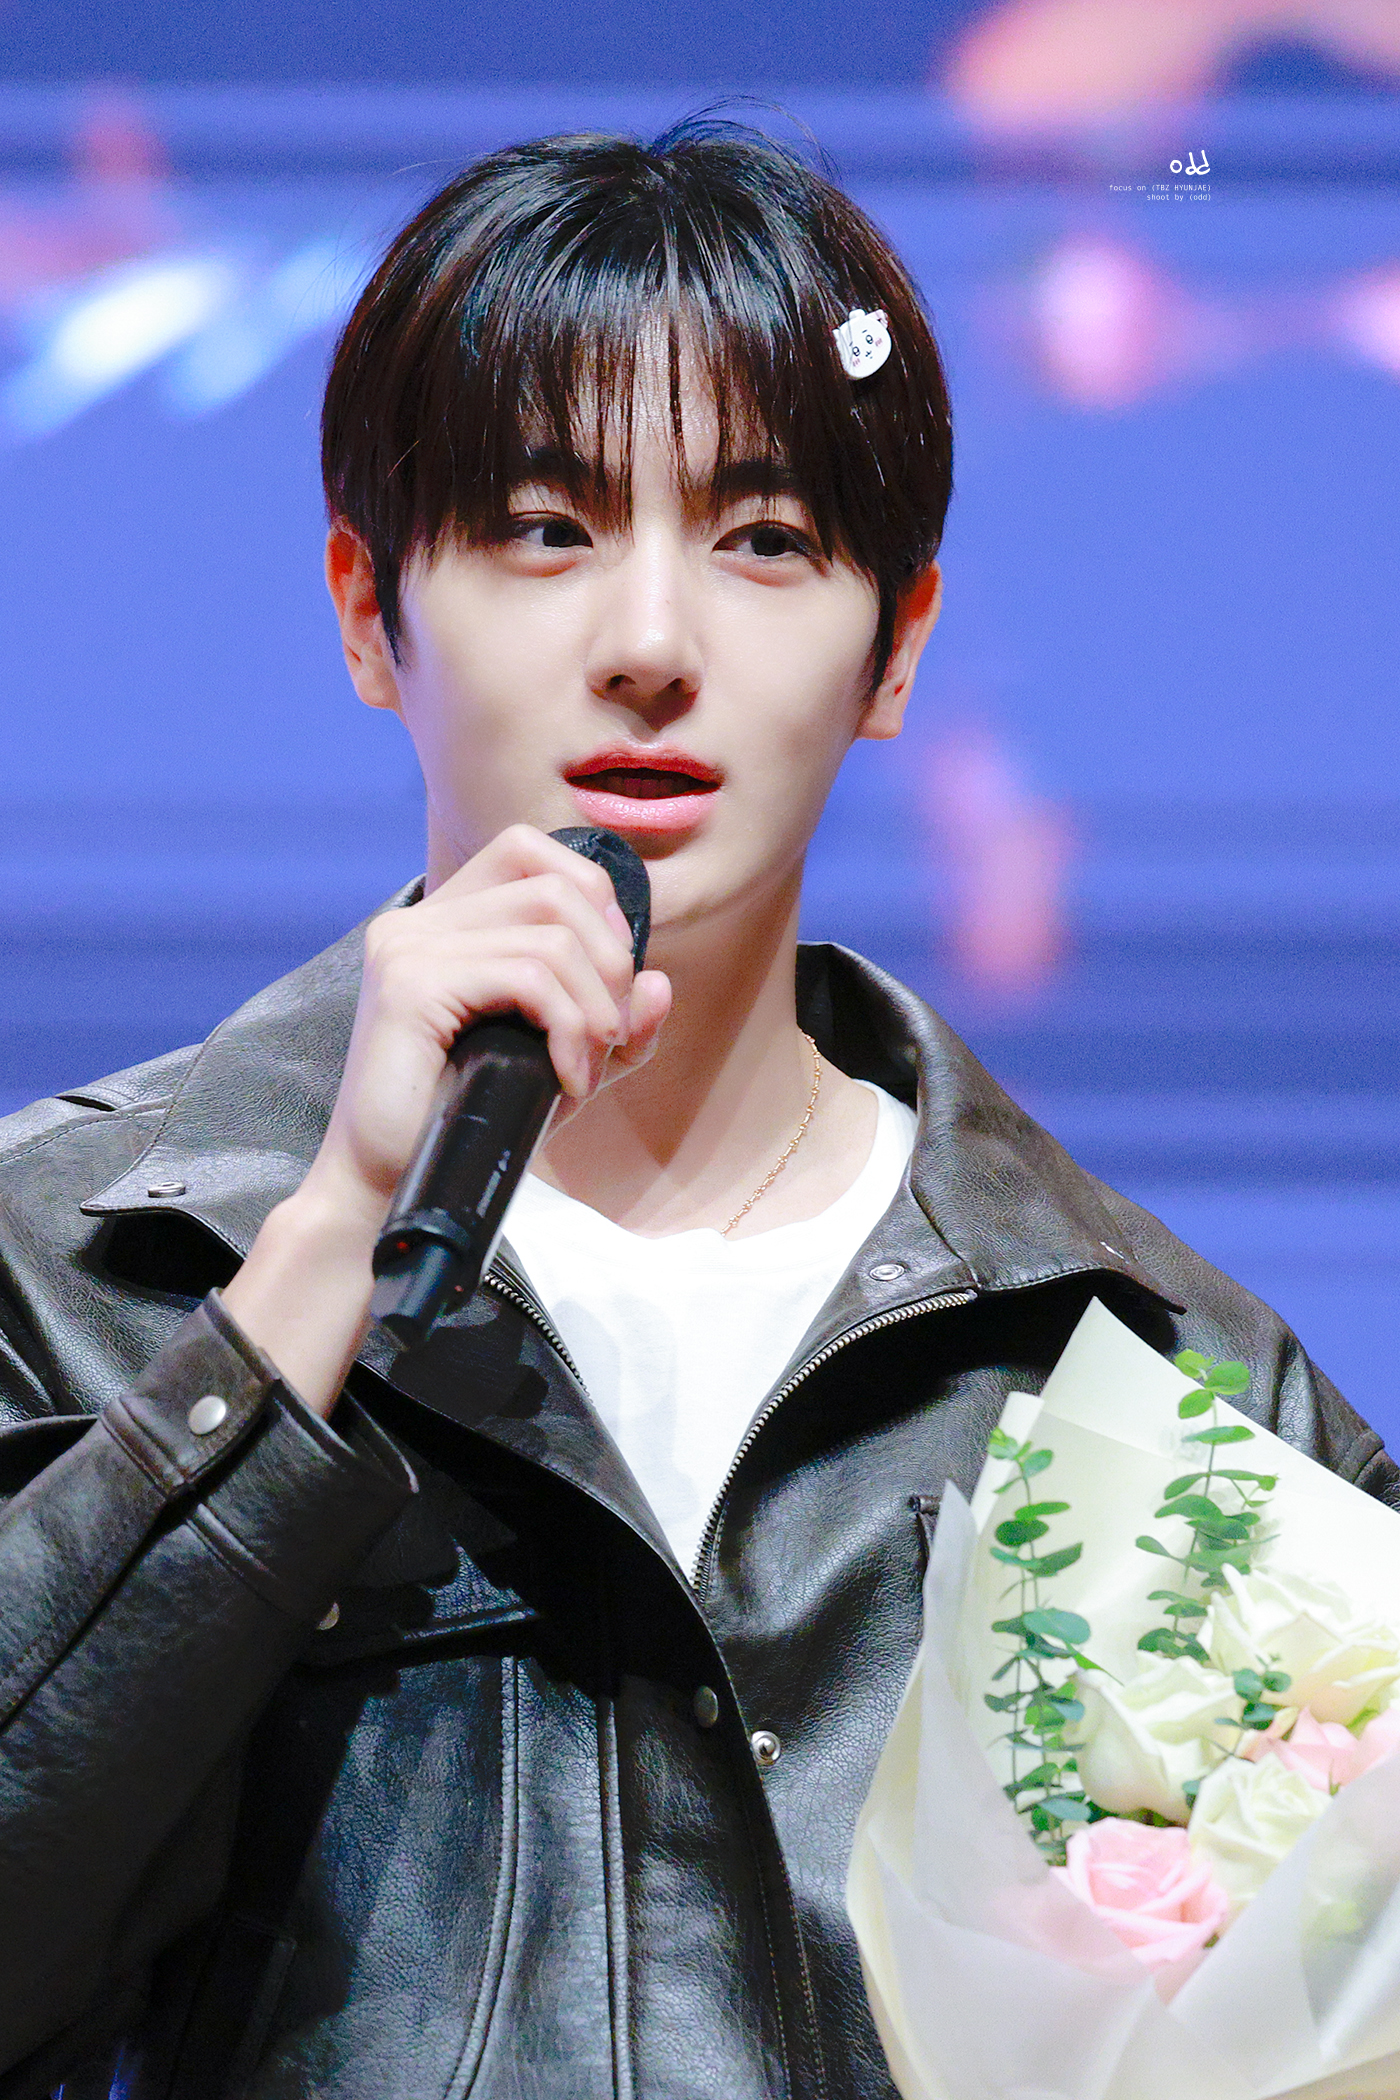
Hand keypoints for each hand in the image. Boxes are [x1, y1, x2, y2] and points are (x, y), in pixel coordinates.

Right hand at [312, 823, 670, 1225]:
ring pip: (551, 934)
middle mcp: (419, 921)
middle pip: (556, 887)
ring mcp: (408, 947)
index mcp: (443, 923)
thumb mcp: (562, 1069)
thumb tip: (657, 983)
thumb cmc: (471, 1126)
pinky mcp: (410, 984)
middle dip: (611, 961)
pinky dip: (569, 1029)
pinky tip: (568, 1082)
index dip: (595, 900)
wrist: (391, 1190)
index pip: (529, 849)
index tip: (610, 979)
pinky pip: (527, 977)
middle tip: (610, 1035)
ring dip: (595, 1007)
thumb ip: (615, 1026)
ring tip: (588, 1067)